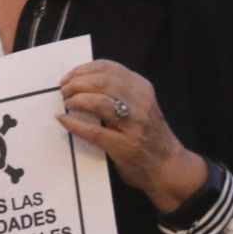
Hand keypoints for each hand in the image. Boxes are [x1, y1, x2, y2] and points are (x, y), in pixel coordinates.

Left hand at [57, 60, 206, 213]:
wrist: (168, 166)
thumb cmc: (149, 134)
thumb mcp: (140, 104)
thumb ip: (119, 92)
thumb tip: (82, 83)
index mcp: (142, 87)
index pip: (109, 68)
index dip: (83, 69)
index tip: (68, 76)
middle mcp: (141, 102)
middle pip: (102, 82)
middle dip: (77, 83)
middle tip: (64, 91)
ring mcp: (134, 125)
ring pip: (99, 102)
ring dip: (77, 100)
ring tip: (67, 103)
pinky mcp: (125, 146)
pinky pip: (94, 131)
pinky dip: (75, 123)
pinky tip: (64, 120)